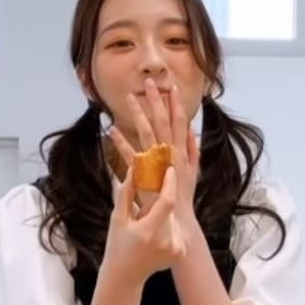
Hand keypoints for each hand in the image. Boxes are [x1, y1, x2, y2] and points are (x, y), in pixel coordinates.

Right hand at [102, 163, 186, 286]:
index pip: (167, 202)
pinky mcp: (181, 252)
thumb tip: (134, 169)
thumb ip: (125, 193)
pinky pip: (177, 231)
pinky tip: (155, 240)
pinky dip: (168, 229)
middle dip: (159, 205)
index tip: (170, 169)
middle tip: (144, 214)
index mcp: (149, 232)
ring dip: (163, 217)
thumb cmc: (118, 245)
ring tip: (147, 231)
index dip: (170, 184)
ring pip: (174, 219)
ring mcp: (176, 249)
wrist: (125, 276)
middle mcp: (166, 242)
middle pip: (169, 210)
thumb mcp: (117, 219)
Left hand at [109, 79, 199, 220]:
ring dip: (139, 114)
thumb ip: (192, 149)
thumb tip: (191, 129)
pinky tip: (112, 129)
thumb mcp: (193, 171)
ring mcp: (157, 166)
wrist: (176, 223)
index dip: (176, 104)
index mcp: (182, 153)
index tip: (171, 86)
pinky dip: (121, 143)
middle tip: (150, 82)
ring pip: (148, 134)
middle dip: (157, 102)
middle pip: (164, 123)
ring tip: (130, 97)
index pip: (181, 123)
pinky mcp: (144, 177)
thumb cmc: (183, 197)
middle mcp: (171, 157)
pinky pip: (132, 156)